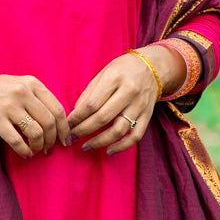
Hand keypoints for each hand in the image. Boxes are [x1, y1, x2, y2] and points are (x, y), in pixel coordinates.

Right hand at [0, 72, 71, 158]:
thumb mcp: (18, 84)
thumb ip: (37, 97)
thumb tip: (56, 121)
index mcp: (32, 83)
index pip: (57, 108)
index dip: (64, 128)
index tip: (65, 139)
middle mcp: (22, 92)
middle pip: (49, 122)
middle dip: (53, 140)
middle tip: (50, 149)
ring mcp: (9, 106)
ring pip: (36, 132)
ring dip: (39, 146)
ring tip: (37, 150)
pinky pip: (17, 140)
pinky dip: (24, 150)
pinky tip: (25, 154)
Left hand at [67, 46, 183, 154]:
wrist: (151, 67)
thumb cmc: (122, 70)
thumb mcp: (103, 74)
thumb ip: (89, 93)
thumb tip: (75, 115)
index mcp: (115, 78)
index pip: (92, 103)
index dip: (77, 117)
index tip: (67, 124)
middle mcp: (129, 91)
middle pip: (103, 118)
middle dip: (84, 130)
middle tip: (72, 137)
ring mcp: (140, 105)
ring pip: (118, 130)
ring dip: (100, 142)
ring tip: (86, 146)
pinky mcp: (147, 115)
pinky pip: (135, 136)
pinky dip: (122, 146)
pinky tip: (109, 151)